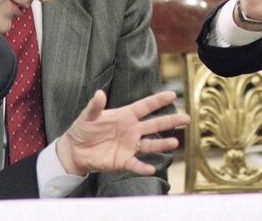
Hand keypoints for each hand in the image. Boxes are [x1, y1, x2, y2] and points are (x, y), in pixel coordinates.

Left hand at [56, 90, 188, 175]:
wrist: (74, 151)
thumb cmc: (82, 129)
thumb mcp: (87, 116)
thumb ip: (95, 106)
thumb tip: (99, 93)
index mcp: (125, 116)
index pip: (145, 106)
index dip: (158, 100)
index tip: (173, 94)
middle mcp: (131, 130)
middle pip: (154, 124)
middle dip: (171, 121)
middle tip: (186, 118)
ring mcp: (129, 145)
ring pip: (150, 144)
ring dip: (162, 144)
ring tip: (175, 143)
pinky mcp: (123, 160)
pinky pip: (136, 164)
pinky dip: (143, 167)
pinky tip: (151, 168)